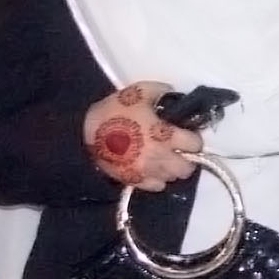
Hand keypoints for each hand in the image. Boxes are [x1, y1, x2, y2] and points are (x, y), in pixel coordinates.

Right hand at [82, 82, 202, 191]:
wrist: (84, 132)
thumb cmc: (114, 111)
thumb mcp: (139, 92)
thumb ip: (161, 91)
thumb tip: (173, 93)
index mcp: (166, 135)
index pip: (195, 144)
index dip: (193, 139)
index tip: (186, 135)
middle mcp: (161, 156)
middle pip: (187, 168)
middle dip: (186, 159)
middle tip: (177, 151)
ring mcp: (148, 171)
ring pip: (173, 179)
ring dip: (172, 170)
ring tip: (164, 160)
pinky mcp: (134, 180)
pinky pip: (156, 187)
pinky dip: (158, 180)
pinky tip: (152, 169)